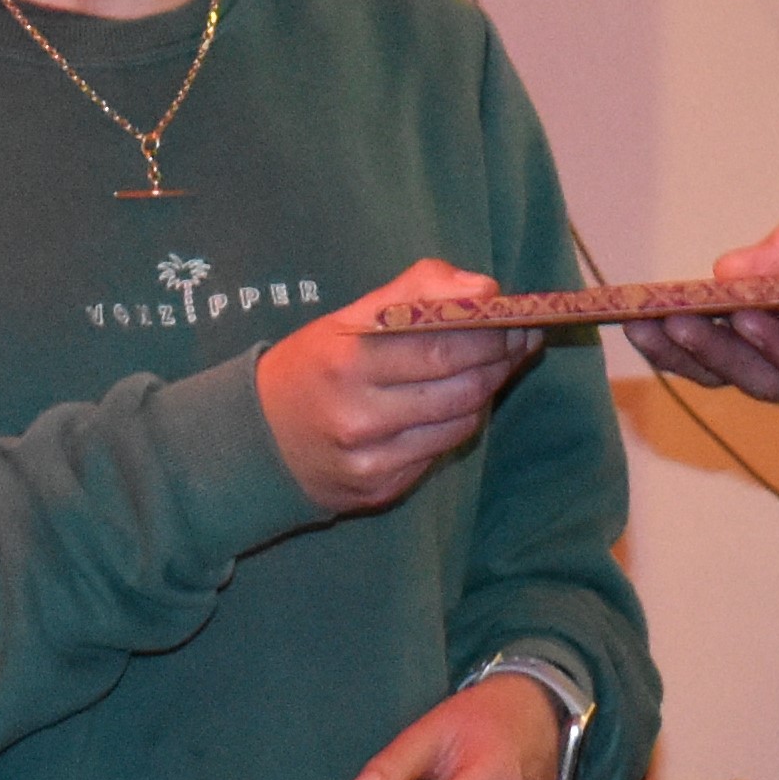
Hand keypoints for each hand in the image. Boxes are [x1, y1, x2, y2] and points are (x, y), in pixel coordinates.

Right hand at [260, 261, 540, 514]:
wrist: (257, 440)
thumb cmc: (316, 365)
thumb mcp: (350, 316)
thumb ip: (417, 290)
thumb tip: (487, 289)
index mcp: (347, 359)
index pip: (442, 347)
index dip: (490, 335)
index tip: (518, 319)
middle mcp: (357, 414)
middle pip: (460, 388)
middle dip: (500, 362)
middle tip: (521, 342)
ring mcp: (368, 459)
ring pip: (459, 423)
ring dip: (486, 393)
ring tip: (495, 368)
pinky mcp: (378, 490)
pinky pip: (439, 453)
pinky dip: (457, 425)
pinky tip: (456, 405)